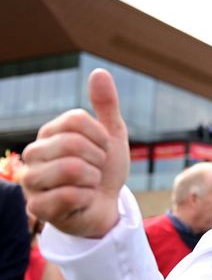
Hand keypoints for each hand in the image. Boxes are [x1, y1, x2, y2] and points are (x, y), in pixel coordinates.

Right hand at [21, 69, 128, 237]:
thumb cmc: (105, 170)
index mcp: (49, 133)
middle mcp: (33, 154)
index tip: (103, 149)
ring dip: (93, 179)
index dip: (101, 137)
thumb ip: (106, 105)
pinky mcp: (37, 207)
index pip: (77, 120)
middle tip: (96, 171)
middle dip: (98, 160)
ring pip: (71, 168)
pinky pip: (70, 195)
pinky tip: (82, 200)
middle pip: (74, 144)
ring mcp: (31, 181)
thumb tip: (99, 71)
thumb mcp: (111, 135)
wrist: (106, 207)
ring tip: (89, 185)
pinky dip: (87, 198)